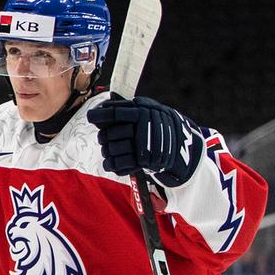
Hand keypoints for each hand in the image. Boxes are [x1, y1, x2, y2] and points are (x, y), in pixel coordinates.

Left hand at [88, 95, 204, 186]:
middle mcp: (142, 129)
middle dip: (104, 137)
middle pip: (108, 134)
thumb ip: (127, 109)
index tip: (91, 116)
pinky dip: (111, 164)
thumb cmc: (159, 125)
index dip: (101, 115)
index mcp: (143, 112)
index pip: (115, 113)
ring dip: (107, 150)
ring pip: (110, 149)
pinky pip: (115, 165)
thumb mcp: (148, 110)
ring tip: (111, 149)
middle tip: (105, 138)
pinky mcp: (142, 163)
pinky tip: (112, 161)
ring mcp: (142, 147)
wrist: (183, 145)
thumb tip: (101, 110)